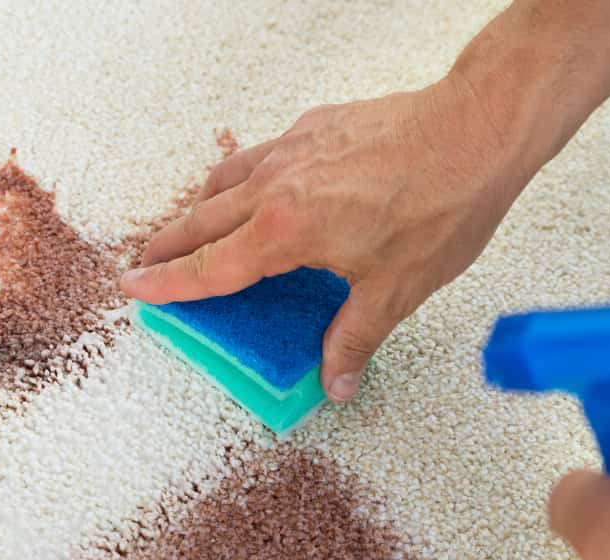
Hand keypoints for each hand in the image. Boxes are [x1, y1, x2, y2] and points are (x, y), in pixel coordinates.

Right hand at [121, 77, 526, 401]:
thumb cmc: (443, 203)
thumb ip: (355, 338)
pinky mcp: (313, 127)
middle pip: (200, 220)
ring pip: (222, 182)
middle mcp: (277, 186)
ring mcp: (291, 149)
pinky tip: (255, 188)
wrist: (476, 129)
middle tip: (144, 262)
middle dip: (166, 245)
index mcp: (287, 231)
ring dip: (197, 209)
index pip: (208, 267)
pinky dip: (238, 178)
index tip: (132, 288)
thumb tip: (337, 382)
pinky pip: (256, 156)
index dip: (166, 284)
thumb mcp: (396, 289)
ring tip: (190, 228)